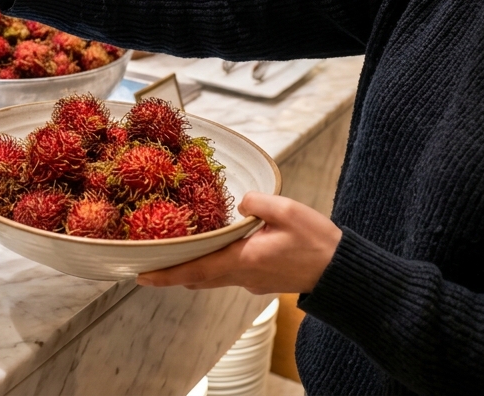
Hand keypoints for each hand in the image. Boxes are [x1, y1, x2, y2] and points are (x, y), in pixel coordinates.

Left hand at [136, 193, 341, 294]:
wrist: (343, 272)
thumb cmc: (317, 243)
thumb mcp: (287, 212)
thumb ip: (256, 202)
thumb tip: (240, 202)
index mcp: (242, 261)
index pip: (194, 270)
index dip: (165, 273)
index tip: (140, 276)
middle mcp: (242, 276)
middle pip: (197, 277)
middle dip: (171, 272)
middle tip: (147, 264)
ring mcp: (252, 281)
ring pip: (212, 277)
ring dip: (191, 268)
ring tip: (172, 254)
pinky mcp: (262, 279)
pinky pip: (228, 273)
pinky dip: (212, 265)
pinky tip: (211, 249)